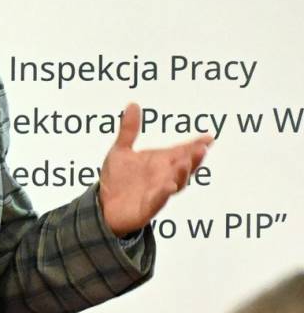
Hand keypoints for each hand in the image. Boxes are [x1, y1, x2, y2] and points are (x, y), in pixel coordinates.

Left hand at [99, 103, 211, 235]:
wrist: (103, 206)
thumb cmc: (117, 179)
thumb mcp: (120, 151)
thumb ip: (128, 130)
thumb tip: (133, 104)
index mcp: (161, 162)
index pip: (182, 151)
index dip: (196, 145)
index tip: (209, 137)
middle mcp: (164, 176)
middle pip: (184, 167)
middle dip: (194, 158)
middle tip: (202, 148)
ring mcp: (158, 192)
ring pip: (176, 183)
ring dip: (182, 174)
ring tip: (185, 163)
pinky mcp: (148, 208)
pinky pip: (158, 201)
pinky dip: (164, 194)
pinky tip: (169, 186)